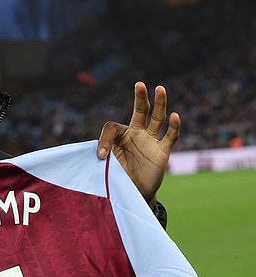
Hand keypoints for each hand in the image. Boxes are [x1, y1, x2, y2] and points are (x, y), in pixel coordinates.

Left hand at [97, 82, 179, 204]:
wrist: (133, 192)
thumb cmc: (119, 176)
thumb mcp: (107, 166)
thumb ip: (104, 157)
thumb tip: (100, 155)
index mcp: (121, 136)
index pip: (112, 127)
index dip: (104, 140)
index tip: (100, 156)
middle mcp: (137, 134)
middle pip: (141, 111)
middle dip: (140, 98)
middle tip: (139, 84)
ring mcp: (151, 141)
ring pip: (157, 119)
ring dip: (160, 104)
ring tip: (160, 88)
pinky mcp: (162, 152)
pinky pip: (170, 137)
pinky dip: (173, 127)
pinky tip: (175, 116)